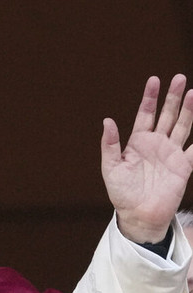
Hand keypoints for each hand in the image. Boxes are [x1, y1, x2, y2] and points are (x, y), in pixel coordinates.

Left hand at [101, 74, 192, 242]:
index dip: (149, 97)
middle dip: (172, 97)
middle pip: (167, 115)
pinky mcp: (184, 166)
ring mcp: (171, 153)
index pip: (145, 114)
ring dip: (188, 110)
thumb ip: (110, 144)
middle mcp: (156, 144)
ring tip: (192, 92)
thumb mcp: (110, 167)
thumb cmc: (121, 192)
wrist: (138, 214)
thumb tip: (107, 120)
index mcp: (137, 142)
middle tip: (178, 77)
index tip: (154, 80)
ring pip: (183, 125)